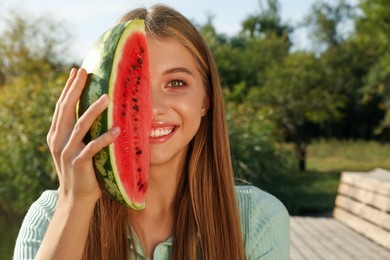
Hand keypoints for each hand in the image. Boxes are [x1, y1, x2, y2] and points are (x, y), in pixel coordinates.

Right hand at [46, 68, 119, 203]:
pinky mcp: (78, 163)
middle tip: (86, 73)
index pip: (62, 106)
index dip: (69, 88)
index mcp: (56, 134)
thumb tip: (92, 110)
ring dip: (93, 110)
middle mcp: (58, 140)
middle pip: (67, 110)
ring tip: (106, 97)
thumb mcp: (74, 147)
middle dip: (76, 90)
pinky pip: (93, 148)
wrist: (75, 197)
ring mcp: (67, 152)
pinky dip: (105, 138)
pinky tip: (118, 130)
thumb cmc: (80, 169)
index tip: (77, 71)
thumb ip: (77, 131)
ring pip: (80, 126)